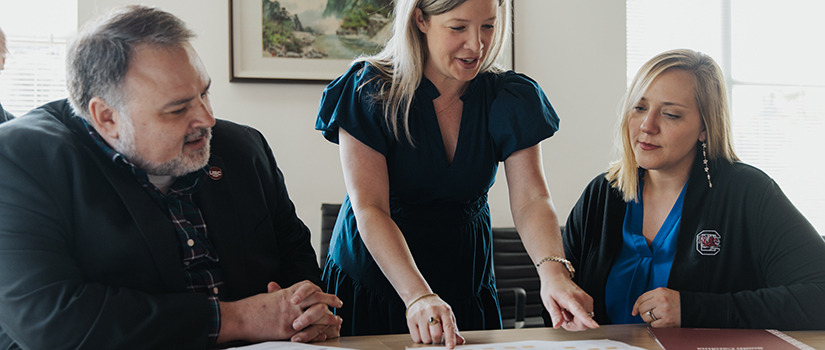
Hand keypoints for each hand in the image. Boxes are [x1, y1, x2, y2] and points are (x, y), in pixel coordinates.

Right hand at [217, 280, 342, 343]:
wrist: (238, 318)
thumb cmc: (249, 308)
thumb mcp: (266, 298)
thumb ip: (277, 295)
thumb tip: (278, 290)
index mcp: (285, 293)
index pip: (308, 287)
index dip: (320, 291)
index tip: (326, 294)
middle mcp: (290, 302)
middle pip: (317, 297)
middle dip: (330, 300)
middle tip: (338, 303)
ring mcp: (290, 316)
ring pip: (316, 312)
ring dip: (328, 317)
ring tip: (336, 320)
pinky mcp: (286, 329)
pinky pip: (307, 330)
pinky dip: (317, 332)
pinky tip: (324, 334)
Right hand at [405, 294, 464, 348]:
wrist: (420, 297)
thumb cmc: (437, 309)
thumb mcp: (447, 315)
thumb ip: (453, 329)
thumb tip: (460, 341)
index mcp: (444, 310)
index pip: (448, 327)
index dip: (450, 338)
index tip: (450, 347)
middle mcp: (432, 311)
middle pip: (436, 334)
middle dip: (437, 341)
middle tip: (437, 337)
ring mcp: (420, 314)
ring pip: (425, 338)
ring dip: (428, 340)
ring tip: (428, 331)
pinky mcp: (411, 319)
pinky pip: (416, 338)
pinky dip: (420, 338)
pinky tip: (421, 330)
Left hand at [539, 268, 598, 330]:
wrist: (556, 277)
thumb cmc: (552, 288)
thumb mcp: (548, 302)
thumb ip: (554, 314)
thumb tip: (556, 325)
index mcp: (570, 298)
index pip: (579, 311)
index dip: (587, 320)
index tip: (595, 325)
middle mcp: (581, 298)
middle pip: (583, 323)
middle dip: (572, 325)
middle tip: (562, 316)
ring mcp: (587, 299)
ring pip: (585, 322)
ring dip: (575, 321)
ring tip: (565, 311)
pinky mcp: (589, 301)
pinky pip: (586, 316)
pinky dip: (578, 317)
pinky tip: (571, 310)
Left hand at [632, 287, 680, 327]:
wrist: (692, 308)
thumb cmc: (677, 301)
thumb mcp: (665, 293)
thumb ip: (652, 296)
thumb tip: (637, 306)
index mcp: (659, 292)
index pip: (641, 298)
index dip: (635, 306)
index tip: (634, 311)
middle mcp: (661, 300)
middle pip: (642, 308)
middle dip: (643, 313)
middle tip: (648, 314)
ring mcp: (664, 311)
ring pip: (646, 317)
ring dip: (648, 319)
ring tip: (656, 317)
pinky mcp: (666, 321)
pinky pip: (653, 325)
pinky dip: (655, 324)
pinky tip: (661, 321)